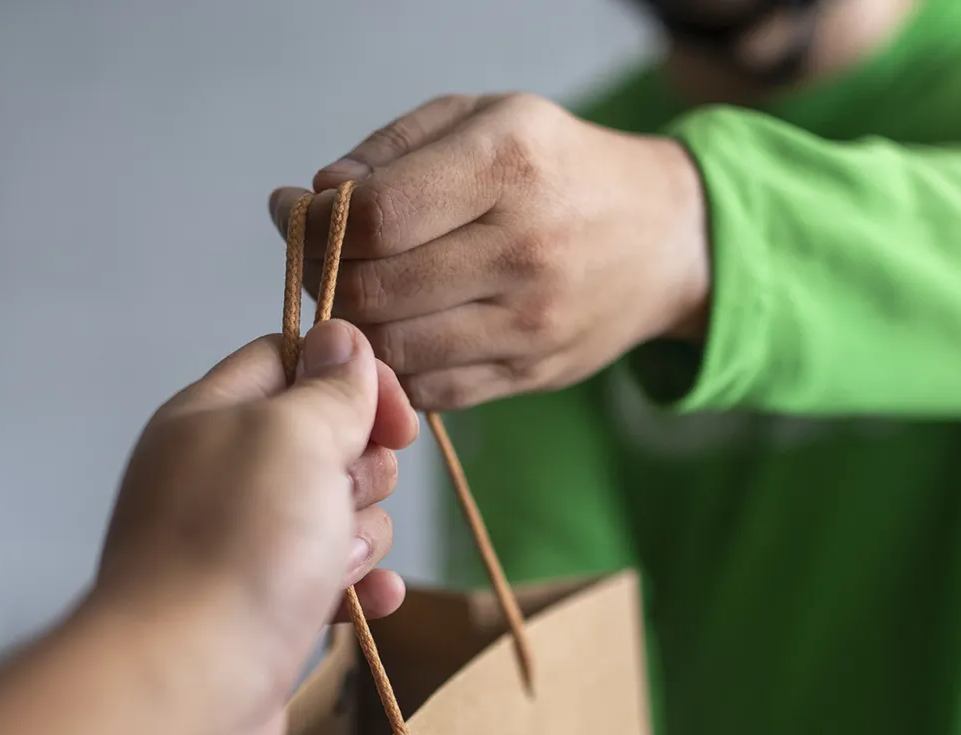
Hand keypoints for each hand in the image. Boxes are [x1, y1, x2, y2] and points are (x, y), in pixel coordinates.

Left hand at [86, 321, 415, 734]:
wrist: (186, 688)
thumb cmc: (237, 548)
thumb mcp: (293, 435)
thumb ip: (327, 387)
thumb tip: (341, 340)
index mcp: (211, 416)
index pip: (288, 359)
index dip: (352, 376)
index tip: (396, 419)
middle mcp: (218, 475)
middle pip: (324, 441)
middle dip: (361, 469)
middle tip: (341, 499)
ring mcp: (237, 547)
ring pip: (334, 515)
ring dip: (361, 534)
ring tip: (334, 565)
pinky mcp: (259, 613)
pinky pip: (328, 581)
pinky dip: (356, 587)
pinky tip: (371, 602)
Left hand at [269, 93, 709, 410]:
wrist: (664, 238)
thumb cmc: (556, 167)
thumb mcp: (482, 118)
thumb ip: (389, 151)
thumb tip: (311, 201)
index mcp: (509, 164)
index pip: (375, 216)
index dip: (316, 222)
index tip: (296, 210)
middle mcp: (524, 248)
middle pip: (375, 291)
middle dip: (326, 278)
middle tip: (323, 259)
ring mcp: (531, 321)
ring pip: (395, 350)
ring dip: (355, 330)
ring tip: (360, 293)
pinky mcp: (532, 373)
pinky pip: (431, 390)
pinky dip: (397, 367)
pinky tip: (403, 329)